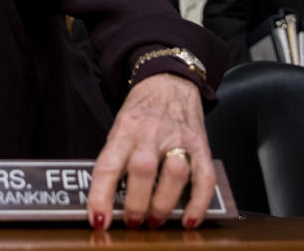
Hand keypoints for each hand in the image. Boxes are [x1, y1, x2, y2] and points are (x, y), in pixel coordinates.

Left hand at [86, 73, 213, 229]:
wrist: (169, 80)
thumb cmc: (141, 110)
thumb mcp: (119, 126)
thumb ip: (116, 158)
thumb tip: (107, 198)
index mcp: (125, 130)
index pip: (108, 165)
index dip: (100, 196)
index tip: (98, 220)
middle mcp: (151, 134)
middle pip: (142, 170)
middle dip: (136, 205)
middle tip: (133, 223)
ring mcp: (179, 139)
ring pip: (174, 174)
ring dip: (164, 205)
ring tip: (155, 221)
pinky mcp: (201, 145)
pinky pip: (204, 178)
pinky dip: (199, 203)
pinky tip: (189, 219)